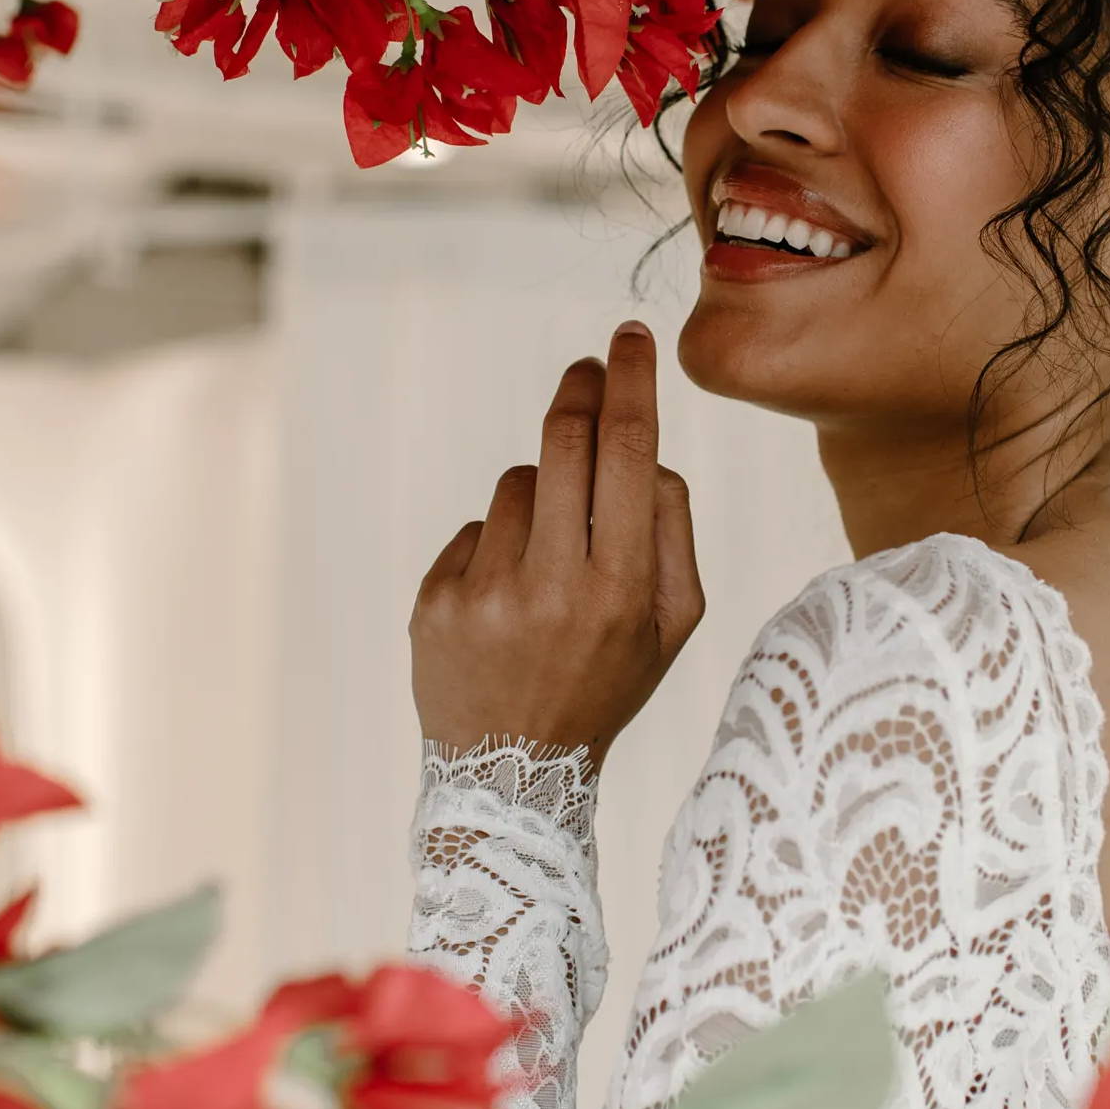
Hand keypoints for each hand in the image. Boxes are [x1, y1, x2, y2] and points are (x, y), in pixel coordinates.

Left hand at [409, 320, 704, 770]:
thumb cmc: (605, 682)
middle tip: (588, 369)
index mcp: (621, 588)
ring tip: (548, 562)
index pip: (628, 453)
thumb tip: (645, 454)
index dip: (630, 382)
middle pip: (564, 443)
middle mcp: (552, 586)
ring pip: (517, 484)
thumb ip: (671, 530)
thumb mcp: (673, 625)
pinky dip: (495, 548)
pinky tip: (505, 602)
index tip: (629, 336)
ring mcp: (486, 594)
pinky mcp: (436, 601)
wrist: (512, 773)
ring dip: (539, 497)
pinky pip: (474, 530)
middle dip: (579, 392)